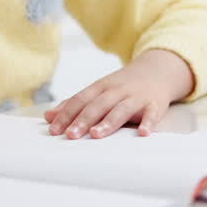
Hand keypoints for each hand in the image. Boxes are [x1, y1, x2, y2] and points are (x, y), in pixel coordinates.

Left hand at [43, 49, 194, 139]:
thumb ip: (75, 104)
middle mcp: (117, 90)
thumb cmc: (123, 85)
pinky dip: (148, 122)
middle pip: (98, 105)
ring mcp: (136, 97)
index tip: (54, 130)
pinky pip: (151, 114)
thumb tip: (49, 116)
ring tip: (96, 135)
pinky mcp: (154, 104)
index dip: (66, 114)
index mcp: (101, 87)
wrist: (157, 71)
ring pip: (121, 109)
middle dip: (83, 120)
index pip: (80, 100)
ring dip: (109, 122)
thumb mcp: (98, 90)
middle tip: (71, 135)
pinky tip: (143, 133)